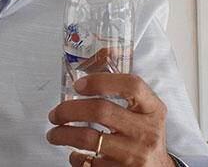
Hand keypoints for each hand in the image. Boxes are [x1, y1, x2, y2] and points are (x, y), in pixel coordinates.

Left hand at [46, 73, 174, 166]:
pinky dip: (75, 156)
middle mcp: (146, 132)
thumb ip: (124, 86)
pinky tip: (74, 152)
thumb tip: (103, 51)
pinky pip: (88, 163)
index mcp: (153, 109)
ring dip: (63, 134)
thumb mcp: (145, 110)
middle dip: (69, 110)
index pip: (132, 86)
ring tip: (54, 133)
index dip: (101, 81)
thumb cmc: (144, 135)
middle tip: (56, 114)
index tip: (78, 85)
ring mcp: (135, 155)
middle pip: (101, 111)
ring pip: (89, 139)